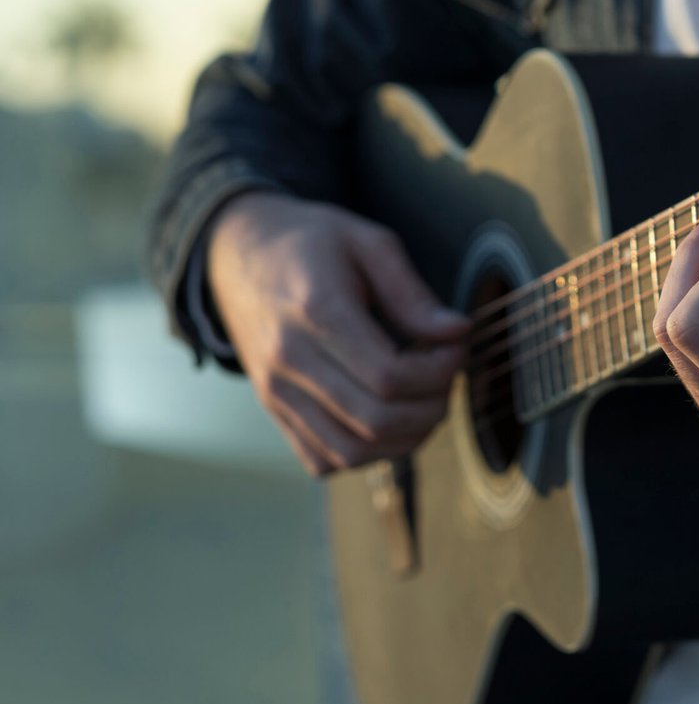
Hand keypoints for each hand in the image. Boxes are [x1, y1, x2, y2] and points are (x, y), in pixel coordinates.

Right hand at [207, 193, 469, 475]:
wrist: (236, 254)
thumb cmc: (309, 244)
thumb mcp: (368, 243)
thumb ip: (413, 293)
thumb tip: (457, 332)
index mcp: (317, 313)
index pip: (390, 376)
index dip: (439, 372)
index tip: (456, 350)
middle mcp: (290, 361)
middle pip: (376, 420)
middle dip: (431, 407)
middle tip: (447, 378)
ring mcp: (276, 392)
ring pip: (352, 452)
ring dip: (405, 438)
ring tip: (426, 402)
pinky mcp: (273, 409)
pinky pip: (323, 459)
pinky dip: (366, 453)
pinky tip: (388, 420)